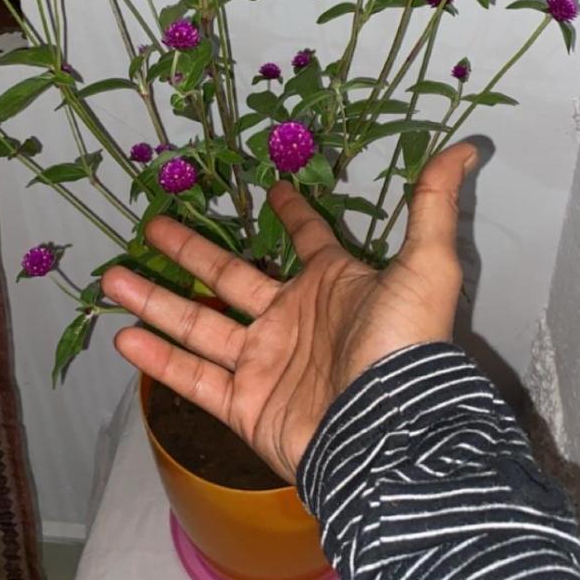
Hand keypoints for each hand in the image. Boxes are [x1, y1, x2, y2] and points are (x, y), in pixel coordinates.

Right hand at [103, 142, 477, 482]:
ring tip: (111, 276)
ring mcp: (266, 364)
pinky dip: (159, 360)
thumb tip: (468, 146)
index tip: (272, 186)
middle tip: (151, 224)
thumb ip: (433, 203)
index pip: (308, 239)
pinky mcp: (245, 406)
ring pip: (198, 325)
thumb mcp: (427, 264)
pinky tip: (123, 336)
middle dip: (190, 251)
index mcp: (332, 285)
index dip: (294, 213)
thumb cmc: (405, 345)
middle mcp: (293, 320)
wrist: (387, 433)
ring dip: (155, 301)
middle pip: (229, 277)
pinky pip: (195, 378)